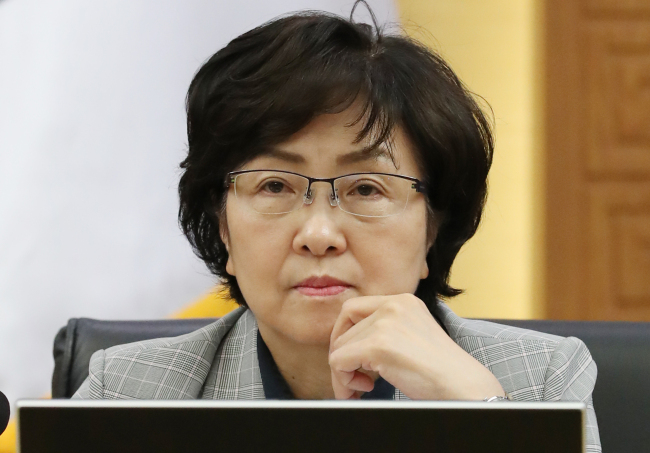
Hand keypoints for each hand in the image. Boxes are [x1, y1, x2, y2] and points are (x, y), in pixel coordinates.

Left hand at [328, 294, 505, 399]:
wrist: (463, 384)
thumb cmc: (441, 369)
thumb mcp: (412, 333)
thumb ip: (385, 329)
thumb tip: (347, 344)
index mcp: (402, 300)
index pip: (353, 309)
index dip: (346, 336)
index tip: (355, 359)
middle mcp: (392, 304)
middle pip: (343, 328)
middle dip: (343, 356)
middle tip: (357, 378)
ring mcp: (384, 324)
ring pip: (338, 347)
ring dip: (344, 373)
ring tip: (365, 387)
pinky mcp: (377, 346)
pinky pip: (338, 362)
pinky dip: (343, 381)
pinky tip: (365, 389)